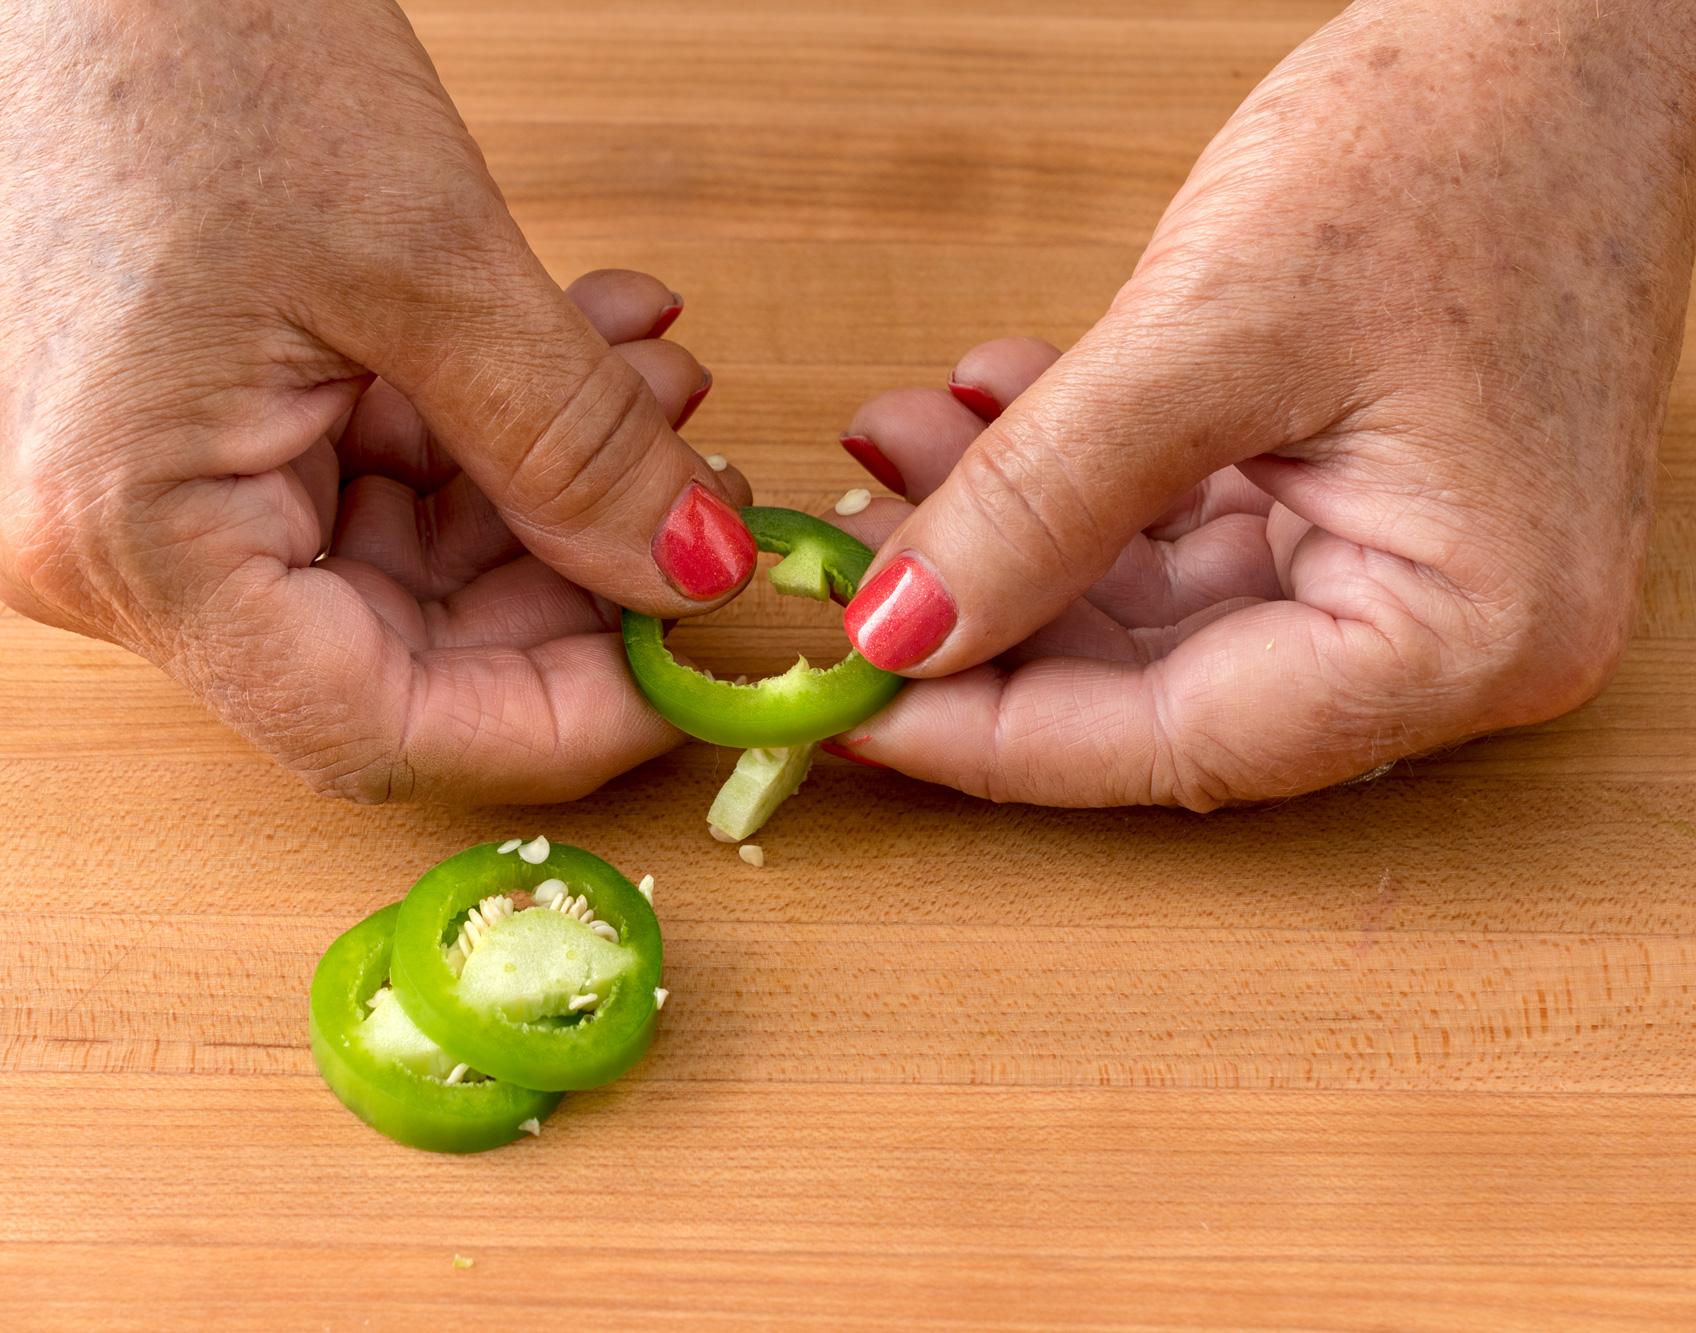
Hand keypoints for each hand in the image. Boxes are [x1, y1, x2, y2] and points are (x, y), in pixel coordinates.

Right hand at [0, 0, 752, 801]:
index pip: (379, 729)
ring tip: (657, 381)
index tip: (698, 666)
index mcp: (130, 542)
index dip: (563, 719)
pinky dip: (483, 427)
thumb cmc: (172, 32)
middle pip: (395, 653)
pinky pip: (362, 477)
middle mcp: (111, 549)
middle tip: (705, 497)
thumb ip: (573, 446)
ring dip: (546, 487)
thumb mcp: (426, 259)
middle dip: (575, 580)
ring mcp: (139, 486)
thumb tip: (696, 570)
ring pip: (397, 564)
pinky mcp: (176, 422)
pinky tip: (585, 348)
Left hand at [825, 0, 1695, 808]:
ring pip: (1152, 608)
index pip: (1183, 743)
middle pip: (1159, 690)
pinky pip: (1180, 530)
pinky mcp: (1361, 498)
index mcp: (1468, 630)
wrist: (1562, 18)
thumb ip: (1047, 497)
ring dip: (1012, 535)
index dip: (995, 735)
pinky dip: (1074, 481)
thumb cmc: (1459, 140)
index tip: (852, 707)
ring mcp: (1407, 563)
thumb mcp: (1217, 330)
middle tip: (845, 571)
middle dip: (986, 620)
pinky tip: (981, 411)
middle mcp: (1451, 629)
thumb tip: (901, 629)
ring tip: (895, 455)